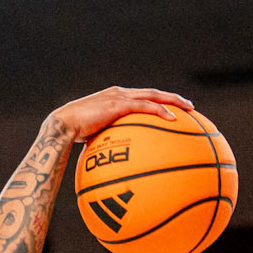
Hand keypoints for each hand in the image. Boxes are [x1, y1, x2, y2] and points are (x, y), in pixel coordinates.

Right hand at [51, 86, 193, 143]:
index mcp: (115, 98)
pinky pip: (145, 106)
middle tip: (189, 106)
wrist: (63, 126)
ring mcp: (119, 97)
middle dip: (172, 98)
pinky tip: (173, 118)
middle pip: (152, 92)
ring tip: (189, 109)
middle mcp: (119, 93)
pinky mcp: (118, 104)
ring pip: (153, 95)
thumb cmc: (75, 134)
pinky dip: (160, 110)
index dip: (159, 101)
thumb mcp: (96, 135)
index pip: (142, 96)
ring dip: (173, 100)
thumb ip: (110, 140)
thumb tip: (120, 159)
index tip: (173, 108)